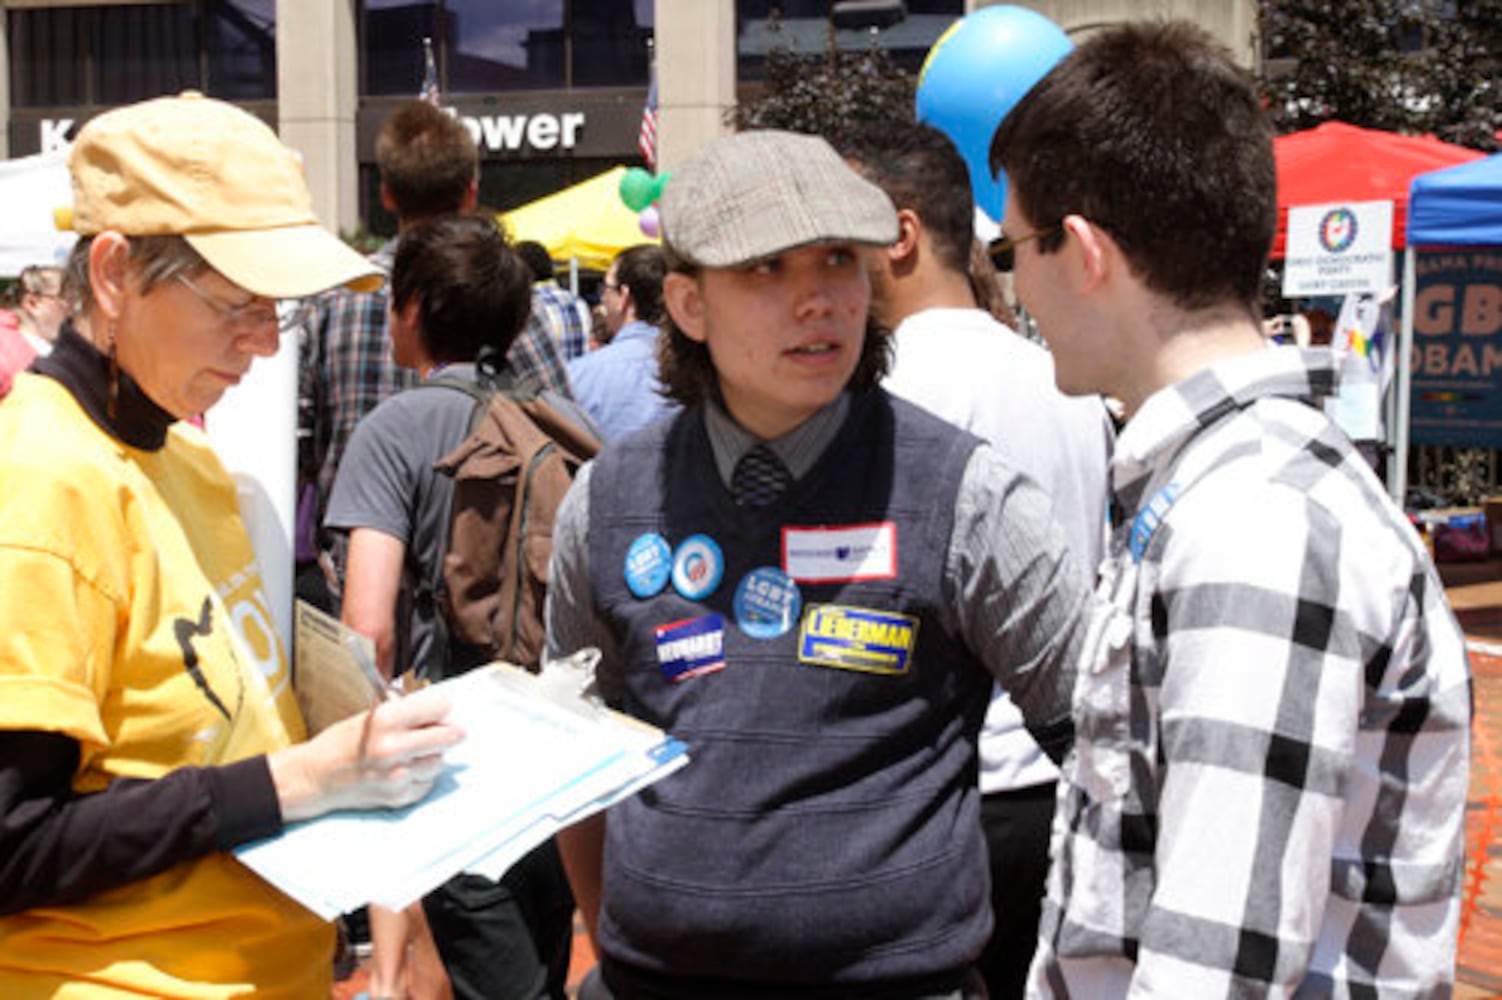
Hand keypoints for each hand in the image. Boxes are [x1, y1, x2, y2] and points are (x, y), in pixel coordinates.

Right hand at [268, 687, 464, 822]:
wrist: (315, 777)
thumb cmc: (340, 743)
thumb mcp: (370, 716)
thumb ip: (405, 713)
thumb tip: (441, 711)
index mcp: (386, 720)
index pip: (441, 706)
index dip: (440, 707)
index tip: (438, 709)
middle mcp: (394, 748)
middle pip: (449, 735)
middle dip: (447, 730)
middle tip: (444, 729)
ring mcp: (397, 775)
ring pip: (440, 761)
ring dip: (432, 755)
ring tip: (413, 751)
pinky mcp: (398, 796)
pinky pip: (427, 783)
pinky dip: (421, 776)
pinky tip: (404, 769)